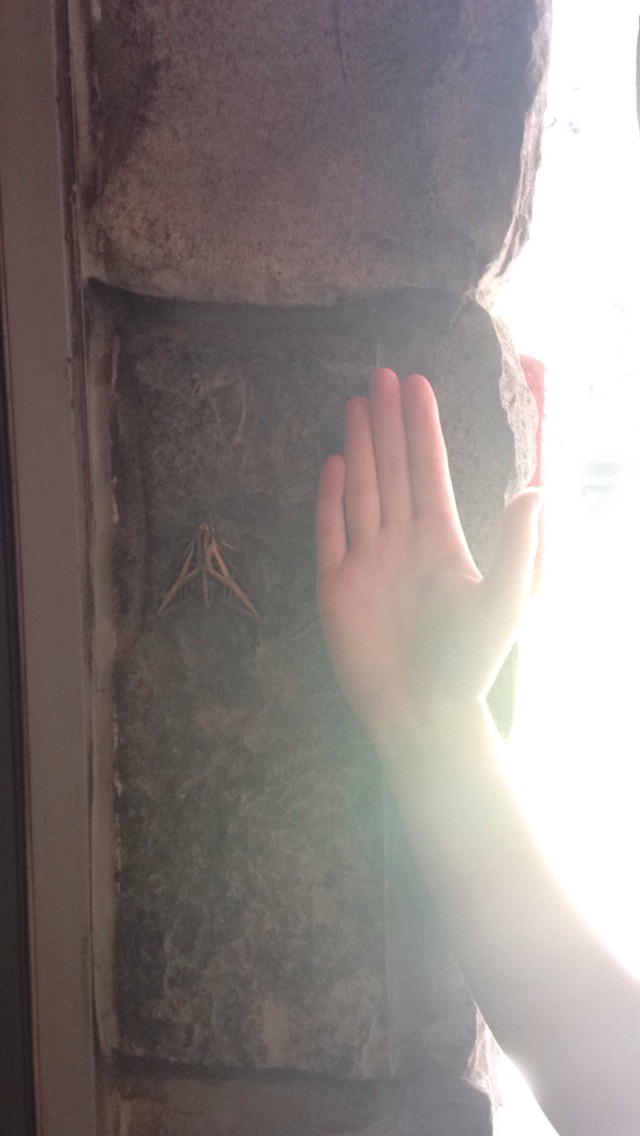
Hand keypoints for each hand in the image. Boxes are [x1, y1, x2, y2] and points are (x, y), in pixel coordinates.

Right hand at [316, 369, 541, 729]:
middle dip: (387, 423)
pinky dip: (330, 499)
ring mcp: (367, 562)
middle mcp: (402, 543)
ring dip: (360, 447)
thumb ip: (517, 546)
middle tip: (382, 376)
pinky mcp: (336, 586)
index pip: (429, 471)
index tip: (418, 386)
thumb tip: (535, 491)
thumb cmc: (468, 662)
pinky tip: (334, 464)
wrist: (421, 711)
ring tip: (356, 404)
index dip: (423, 429)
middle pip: (392, 470)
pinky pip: (331, 532)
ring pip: (363, 491)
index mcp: (440, 541)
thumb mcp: (505, 601)